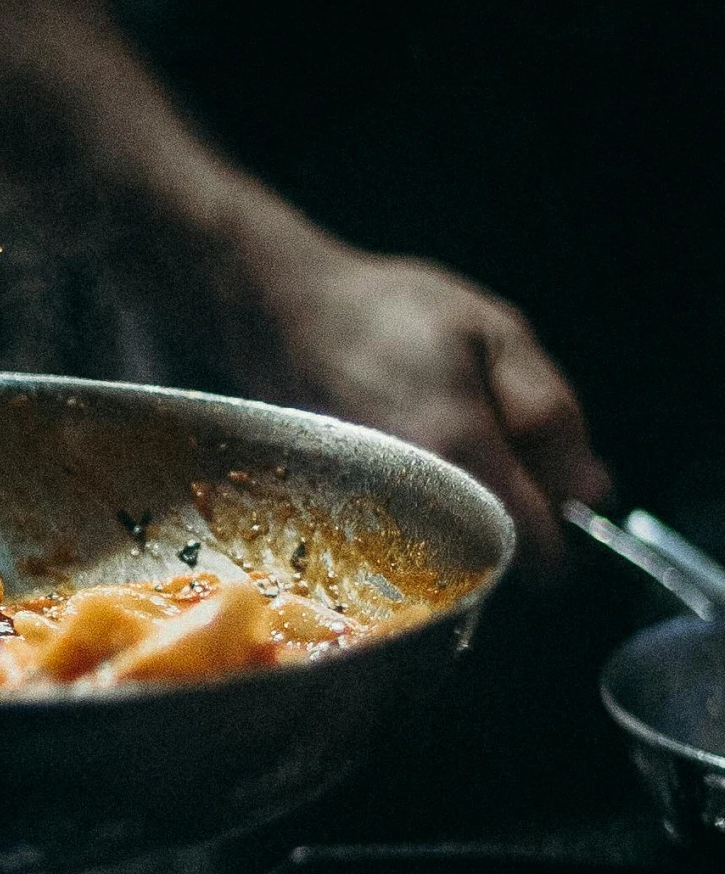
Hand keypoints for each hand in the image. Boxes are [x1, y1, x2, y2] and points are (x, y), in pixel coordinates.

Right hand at [229, 240, 610, 575]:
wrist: (283, 316)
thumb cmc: (390, 313)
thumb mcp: (497, 334)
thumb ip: (551, 414)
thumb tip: (591, 494)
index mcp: (460, 453)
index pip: (539, 549)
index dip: (566, 530)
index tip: (558, 492)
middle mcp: (413, 504)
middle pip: (496, 560)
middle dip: (517, 523)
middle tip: (497, 452)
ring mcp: (372, 522)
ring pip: (453, 559)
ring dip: (470, 520)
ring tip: (448, 448)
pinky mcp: (345, 525)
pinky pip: (411, 548)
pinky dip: (428, 518)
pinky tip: (411, 461)